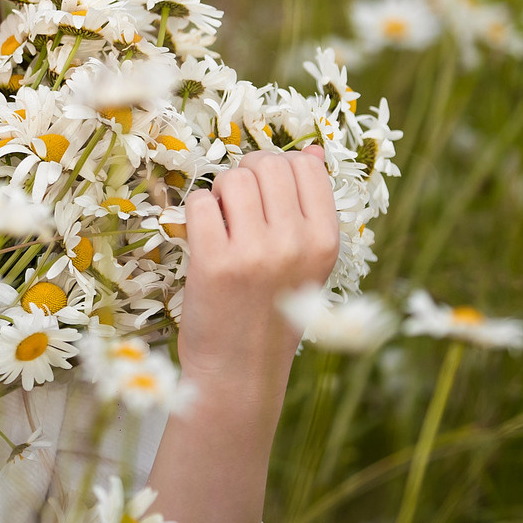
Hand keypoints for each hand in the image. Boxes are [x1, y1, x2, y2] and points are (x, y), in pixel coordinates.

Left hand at [180, 147, 338, 407]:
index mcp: (325, 241)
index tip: (267, 194)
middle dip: (247, 175)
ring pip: (232, 178)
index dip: (280, 170)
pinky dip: (197, 215)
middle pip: (267, 164)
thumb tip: (311, 150)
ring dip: (221, 194)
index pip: (306, 167)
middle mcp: (295, 244)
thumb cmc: (271, 312)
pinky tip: (205, 241)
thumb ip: (309, 208)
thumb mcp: (306, 263)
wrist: (239, 372)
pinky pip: (200, 202)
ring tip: (223, 225)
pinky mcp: (213, 261)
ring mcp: (254, 252)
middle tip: (239, 209)